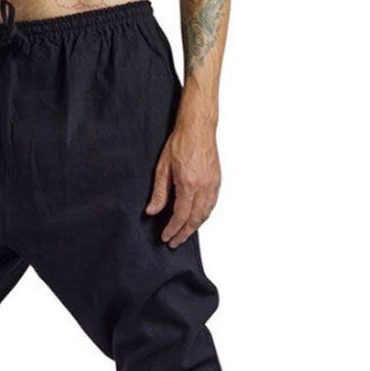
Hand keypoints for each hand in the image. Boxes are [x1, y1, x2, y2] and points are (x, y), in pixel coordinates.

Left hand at [145, 118, 220, 247]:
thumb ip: (159, 192)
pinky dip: (203, 216)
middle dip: (184, 233)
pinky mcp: (217, 181)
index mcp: (188, 183)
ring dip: (194, 227)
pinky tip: (196, 219)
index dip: (173, 229)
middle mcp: (203, 186)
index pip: (180, 215)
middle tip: (175, 242)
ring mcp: (213, 184)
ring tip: (184, 234)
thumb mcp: (162, 168)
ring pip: (205, 214)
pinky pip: (211, 205)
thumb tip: (152, 210)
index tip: (166, 237)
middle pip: (194, 219)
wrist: (198, 128)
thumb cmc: (181, 143)